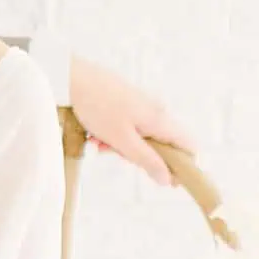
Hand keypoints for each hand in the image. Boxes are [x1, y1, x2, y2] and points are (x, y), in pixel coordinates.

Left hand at [70, 57, 195, 186]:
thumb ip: (146, 160)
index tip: (167, 181)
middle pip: (160, 144)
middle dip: (139, 155)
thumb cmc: (96, 106)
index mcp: (160, 119)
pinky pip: (126, 125)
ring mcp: (140, 104)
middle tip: (116, 154)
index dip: (182, 166)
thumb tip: (168, 179)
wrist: (70, 77)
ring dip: (120, 146)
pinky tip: (94, 134)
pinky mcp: (125, 101)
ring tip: (98, 143)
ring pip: (140, 136)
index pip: (188, 145)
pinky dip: (112, 134)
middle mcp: (155, 110)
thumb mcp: (122, 140)